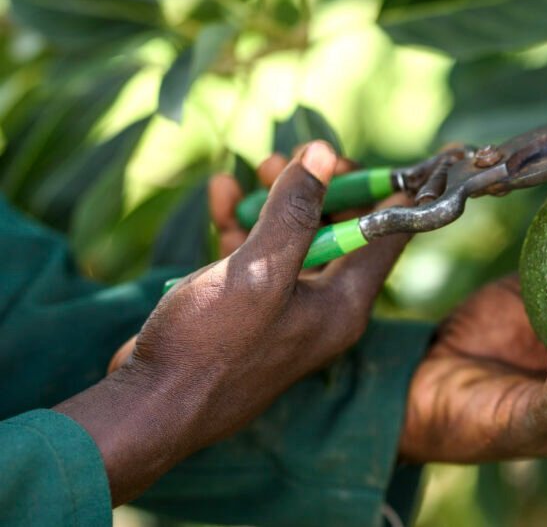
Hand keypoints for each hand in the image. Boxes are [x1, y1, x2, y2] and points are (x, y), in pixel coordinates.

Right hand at [107, 149, 370, 370]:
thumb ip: (296, 212)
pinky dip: (242, 225)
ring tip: (260, 167)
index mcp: (343, 305)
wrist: (147, 407)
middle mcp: (321, 309)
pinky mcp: (244, 312)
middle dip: (319, 190)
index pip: (385, 237)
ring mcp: (282, 311)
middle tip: (296, 157)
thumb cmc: (210, 346)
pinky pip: (254, 259)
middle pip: (338, 234)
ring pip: (292, 242)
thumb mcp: (259, 271)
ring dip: (277, 202)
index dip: (382, 192)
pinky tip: (221, 193)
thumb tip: (326, 154)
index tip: (364, 154)